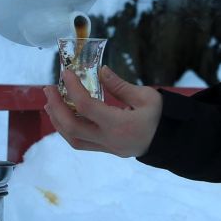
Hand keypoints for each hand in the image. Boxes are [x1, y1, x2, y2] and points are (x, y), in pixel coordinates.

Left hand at [43, 66, 162, 157]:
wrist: (171, 141)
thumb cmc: (161, 116)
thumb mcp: (146, 97)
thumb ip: (120, 86)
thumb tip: (100, 71)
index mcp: (119, 124)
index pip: (87, 106)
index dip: (73, 88)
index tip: (66, 73)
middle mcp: (109, 139)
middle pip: (72, 127)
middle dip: (56, 107)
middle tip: (48, 89)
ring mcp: (106, 147)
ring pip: (73, 139)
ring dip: (58, 121)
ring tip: (50, 103)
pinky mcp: (107, 149)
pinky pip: (81, 142)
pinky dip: (68, 128)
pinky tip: (65, 115)